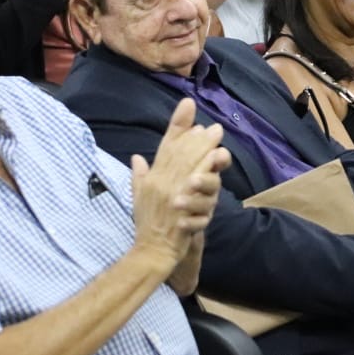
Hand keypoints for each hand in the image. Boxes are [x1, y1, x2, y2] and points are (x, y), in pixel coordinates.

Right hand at [131, 98, 230, 266]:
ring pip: (189, 162)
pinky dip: (206, 167)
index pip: (165, 145)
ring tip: (217, 134)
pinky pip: (195, 181)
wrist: (151, 250)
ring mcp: (170, 191)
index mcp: (151, 176)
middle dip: (197, 135)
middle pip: (180, 150)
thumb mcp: (139, 196)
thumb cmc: (147, 225)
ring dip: (204, 146)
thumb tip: (136, 157)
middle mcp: (159, 180)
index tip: (188, 104)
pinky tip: (216, 157)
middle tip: (213, 126)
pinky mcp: (180, 203)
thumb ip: (139, 176)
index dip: (177, 124)